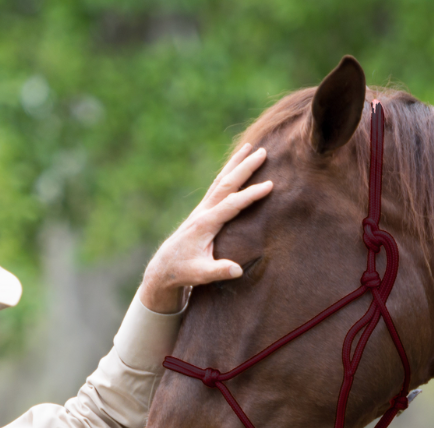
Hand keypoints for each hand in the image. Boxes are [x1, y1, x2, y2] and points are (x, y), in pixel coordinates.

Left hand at [138, 144, 273, 312]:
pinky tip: (236, 165)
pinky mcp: (202, 210)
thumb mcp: (200, 275)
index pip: (231, 205)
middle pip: (226, 184)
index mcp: (205, 224)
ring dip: (236, 163)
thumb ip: (218, 271)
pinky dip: (228, 172)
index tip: (269, 185)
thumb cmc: (183, 271)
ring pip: (221, 181)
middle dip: (244, 167)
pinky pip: (217, 186)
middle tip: (262, 152)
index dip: (250, 195)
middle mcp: (203, 212)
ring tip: (250, 147)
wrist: (164, 266)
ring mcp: (202, 209)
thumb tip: (238, 270)